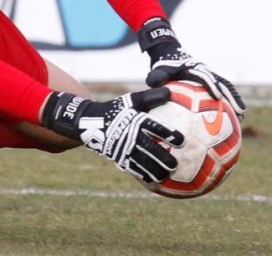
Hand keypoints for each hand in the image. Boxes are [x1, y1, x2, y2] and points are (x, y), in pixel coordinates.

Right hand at [41, 88, 183, 182]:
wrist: (90, 123)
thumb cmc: (116, 109)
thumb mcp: (131, 100)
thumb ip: (149, 97)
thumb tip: (169, 92)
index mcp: (136, 120)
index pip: (155, 128)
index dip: (168, 134)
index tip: (181, 141)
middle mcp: (131, 135)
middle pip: (150, 149)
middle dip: (164, 159)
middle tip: (175, 165)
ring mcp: (123, 148)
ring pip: (143, 163)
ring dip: (155, 171)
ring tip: (166, 175)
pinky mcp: (118, 157)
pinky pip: (133, 169)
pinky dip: (143, 175)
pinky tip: (152, 179)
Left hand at [146, 50, 246, 117]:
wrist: (169, 54)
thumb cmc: (163, 65)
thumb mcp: (158, 70)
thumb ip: (156, 76)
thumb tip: (154, 84)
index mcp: (193, 68)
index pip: (204, 76)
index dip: (211, 85)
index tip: (218, 96)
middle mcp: (205, 72)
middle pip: (221, 83)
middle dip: (231, 96)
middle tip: (240, 110)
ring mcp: (209, 77)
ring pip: (225, 89)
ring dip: (234, 101)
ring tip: (241, 117)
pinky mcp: (210, 84)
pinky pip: (221, 93)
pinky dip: (228, 104)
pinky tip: (233, 120)